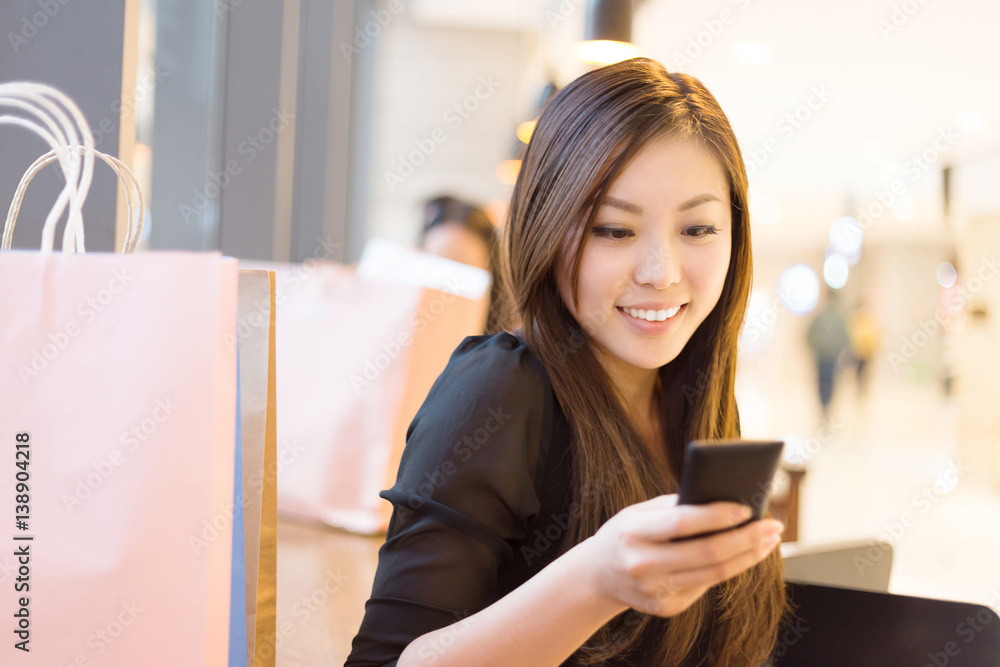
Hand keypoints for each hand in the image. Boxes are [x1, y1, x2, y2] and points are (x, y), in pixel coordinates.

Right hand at [579, 494, 782, 616]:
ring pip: (714, 575)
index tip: (748, 508)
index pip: (682, 524)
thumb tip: (725, 499)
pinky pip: (706, 585)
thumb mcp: (638, 513)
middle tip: (773, 525)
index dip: (717, 516)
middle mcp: (643, 565)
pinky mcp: (666, 607)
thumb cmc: (626, 533)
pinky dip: (730, 568)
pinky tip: (746, 554)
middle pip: (707, 554)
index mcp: (633, 533)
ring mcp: (655, 590)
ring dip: (749, 556)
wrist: (598, 575)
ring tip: (769, 540)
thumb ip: (675, 507)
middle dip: (746, 538)